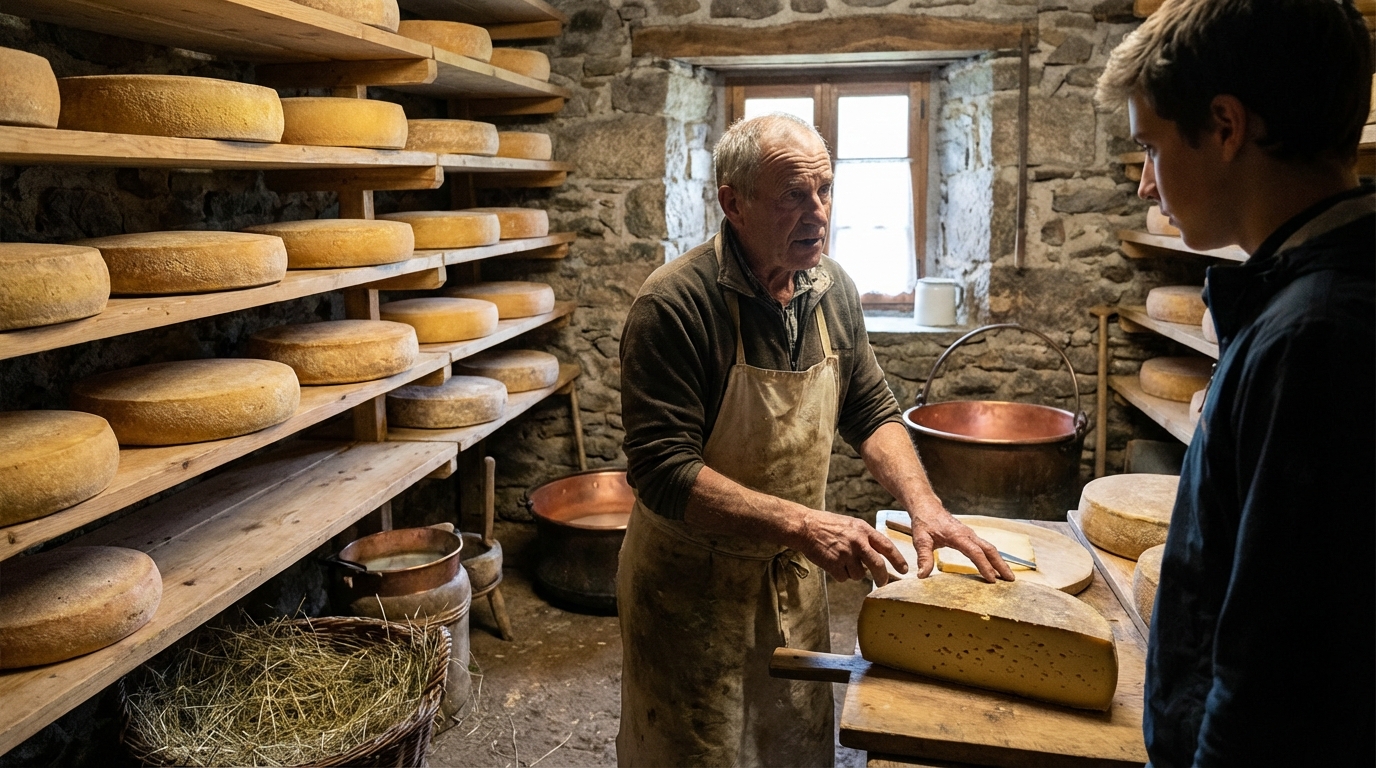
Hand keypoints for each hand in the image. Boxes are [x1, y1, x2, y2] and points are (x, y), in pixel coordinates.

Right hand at [792, 510, 908, 585]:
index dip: (898, 560)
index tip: (904, 570)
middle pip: (878, 565)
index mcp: (863, 530)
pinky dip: (839, 574)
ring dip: (852, 572)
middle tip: (882, 583)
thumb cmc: (827, 525)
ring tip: (840, 561)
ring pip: (859, 574)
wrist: (805, 527)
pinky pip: (844, 578)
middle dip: (882, 577)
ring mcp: (846, 553)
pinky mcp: (834, 564)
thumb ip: (864, 538)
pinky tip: (831, 564)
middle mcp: (857, 542)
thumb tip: (876, 556)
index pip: (887, 547)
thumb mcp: (851, 525)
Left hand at [909, 503, 1015, 582]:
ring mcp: (970, 535)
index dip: (984, 566)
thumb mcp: (920, 540)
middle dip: (1001, 564)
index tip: (992, 579)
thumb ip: (923, 557)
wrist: (927, 507)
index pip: (975, 552)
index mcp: (958, 536)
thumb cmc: (924, 522)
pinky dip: (992, 557)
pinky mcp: (969, 536)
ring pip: (989, 548)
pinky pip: (984, 547)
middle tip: (1010, 580)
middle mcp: (968, 535)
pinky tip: (994, 567)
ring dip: (999, 561)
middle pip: (989, 550)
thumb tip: (922, 575)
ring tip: (1007, 576)